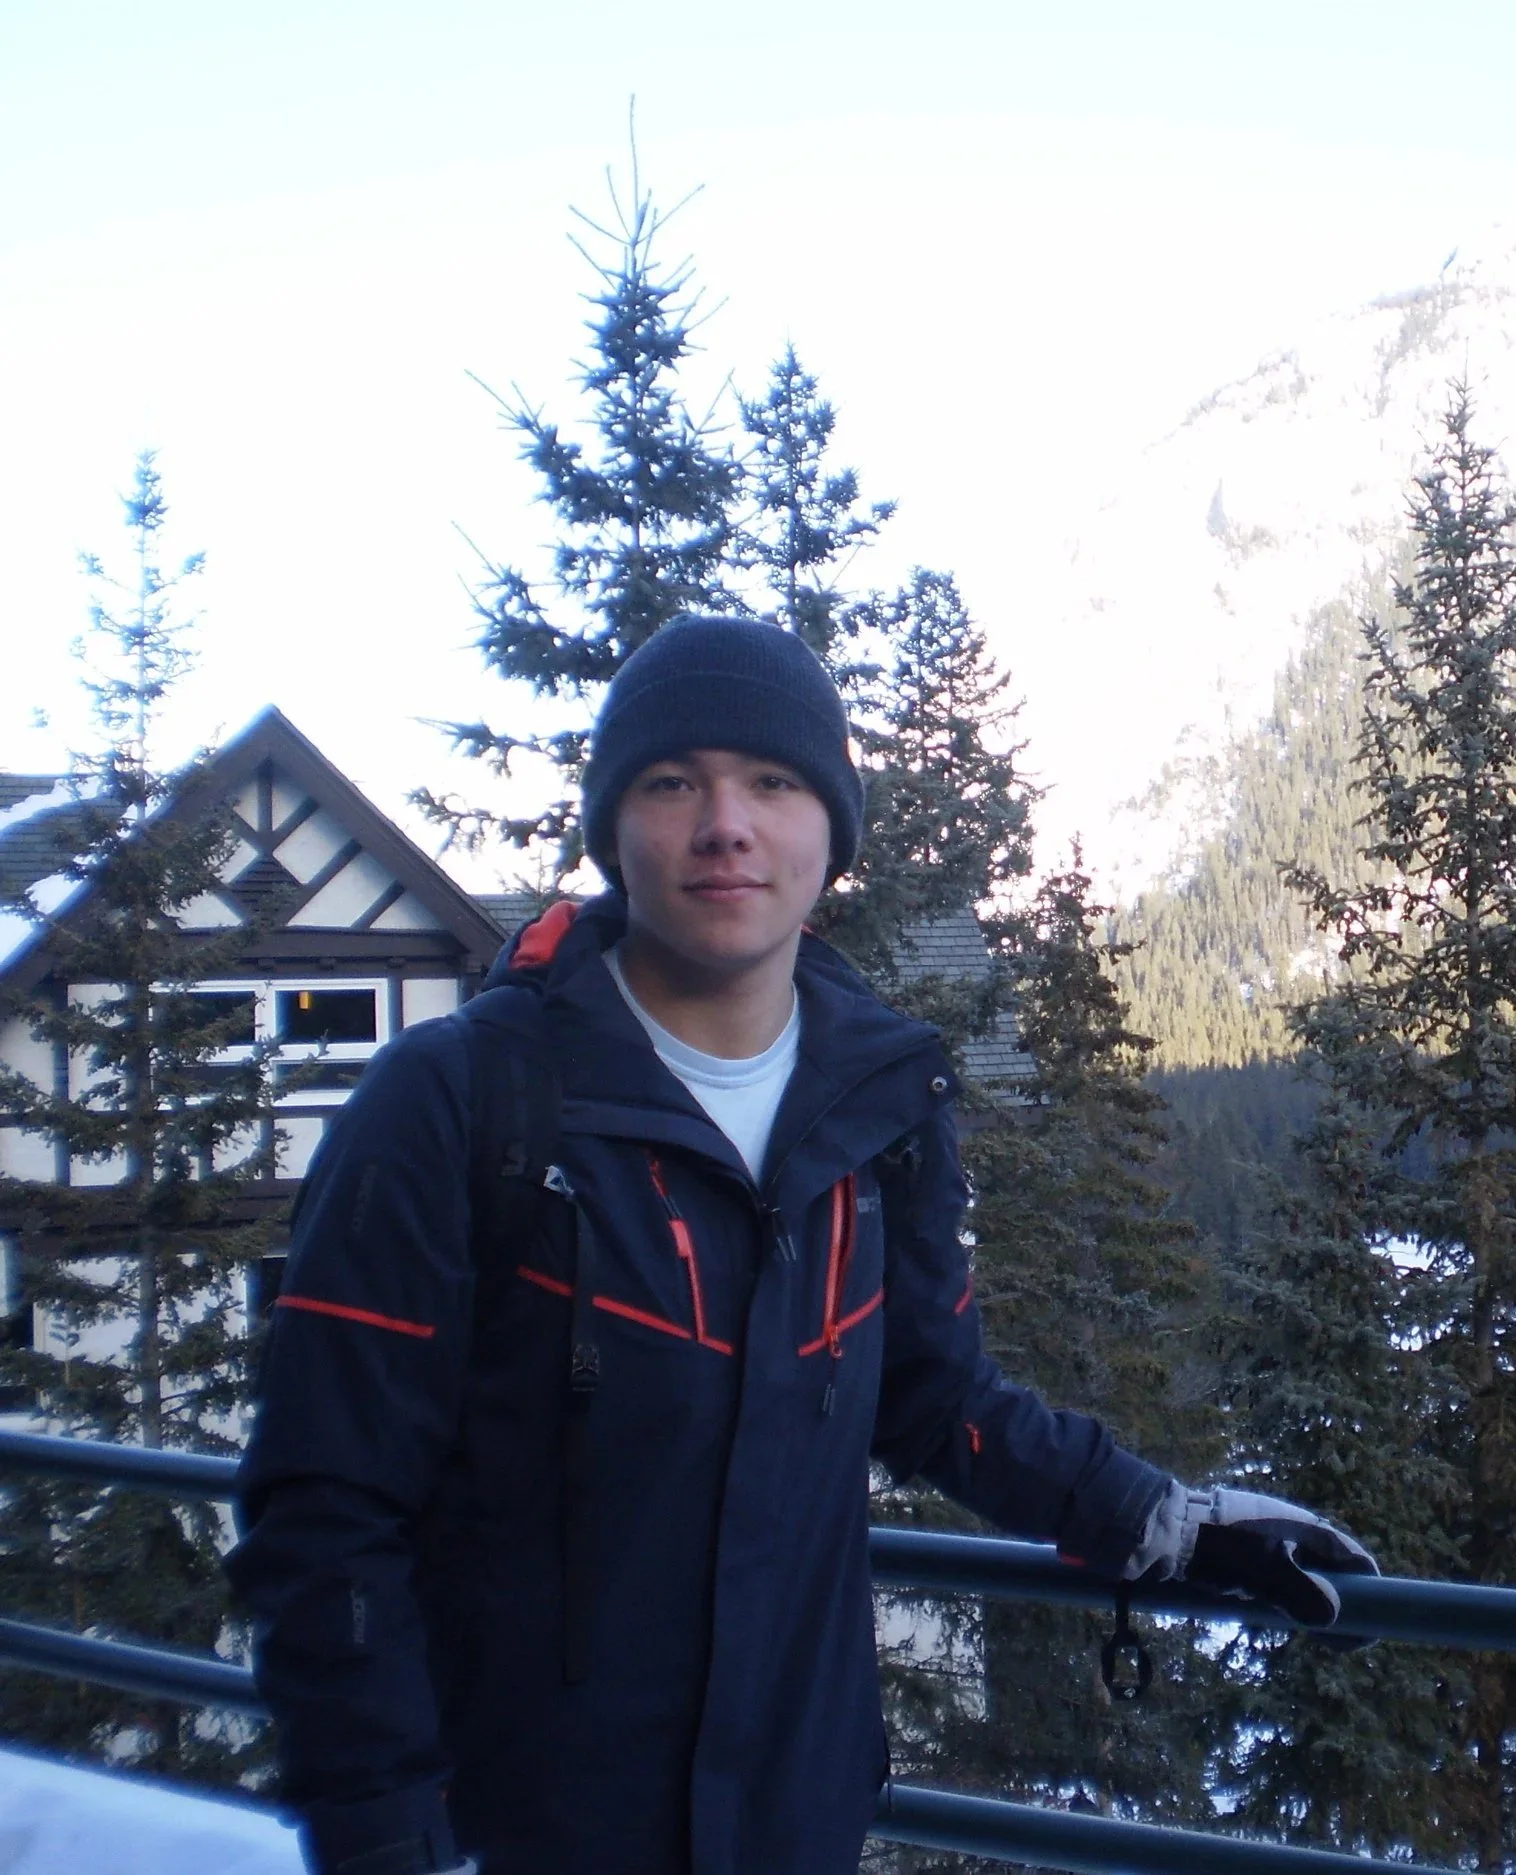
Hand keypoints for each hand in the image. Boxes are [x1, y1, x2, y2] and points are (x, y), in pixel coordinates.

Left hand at [1184, 1487, 1378, 1625]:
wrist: (1166, 1527)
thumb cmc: (1220, 1547)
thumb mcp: (1267, 1574)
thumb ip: (1303, 1596)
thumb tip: (1334, 1619)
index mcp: (1303, 1526)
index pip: (1351, 1555)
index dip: (1369, 1589)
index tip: (1372, 1624)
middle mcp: (1288, 1527)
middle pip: (1327, 1567)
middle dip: (1337, 1602)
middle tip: (1337, 1639)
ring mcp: (1264, 1535)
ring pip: (1300, 1573)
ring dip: (1305, 1600)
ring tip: (1306, 1631)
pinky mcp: (1240, 1547)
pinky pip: (1273, 1573)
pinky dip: (1279, 1594)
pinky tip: (1270, 1613)